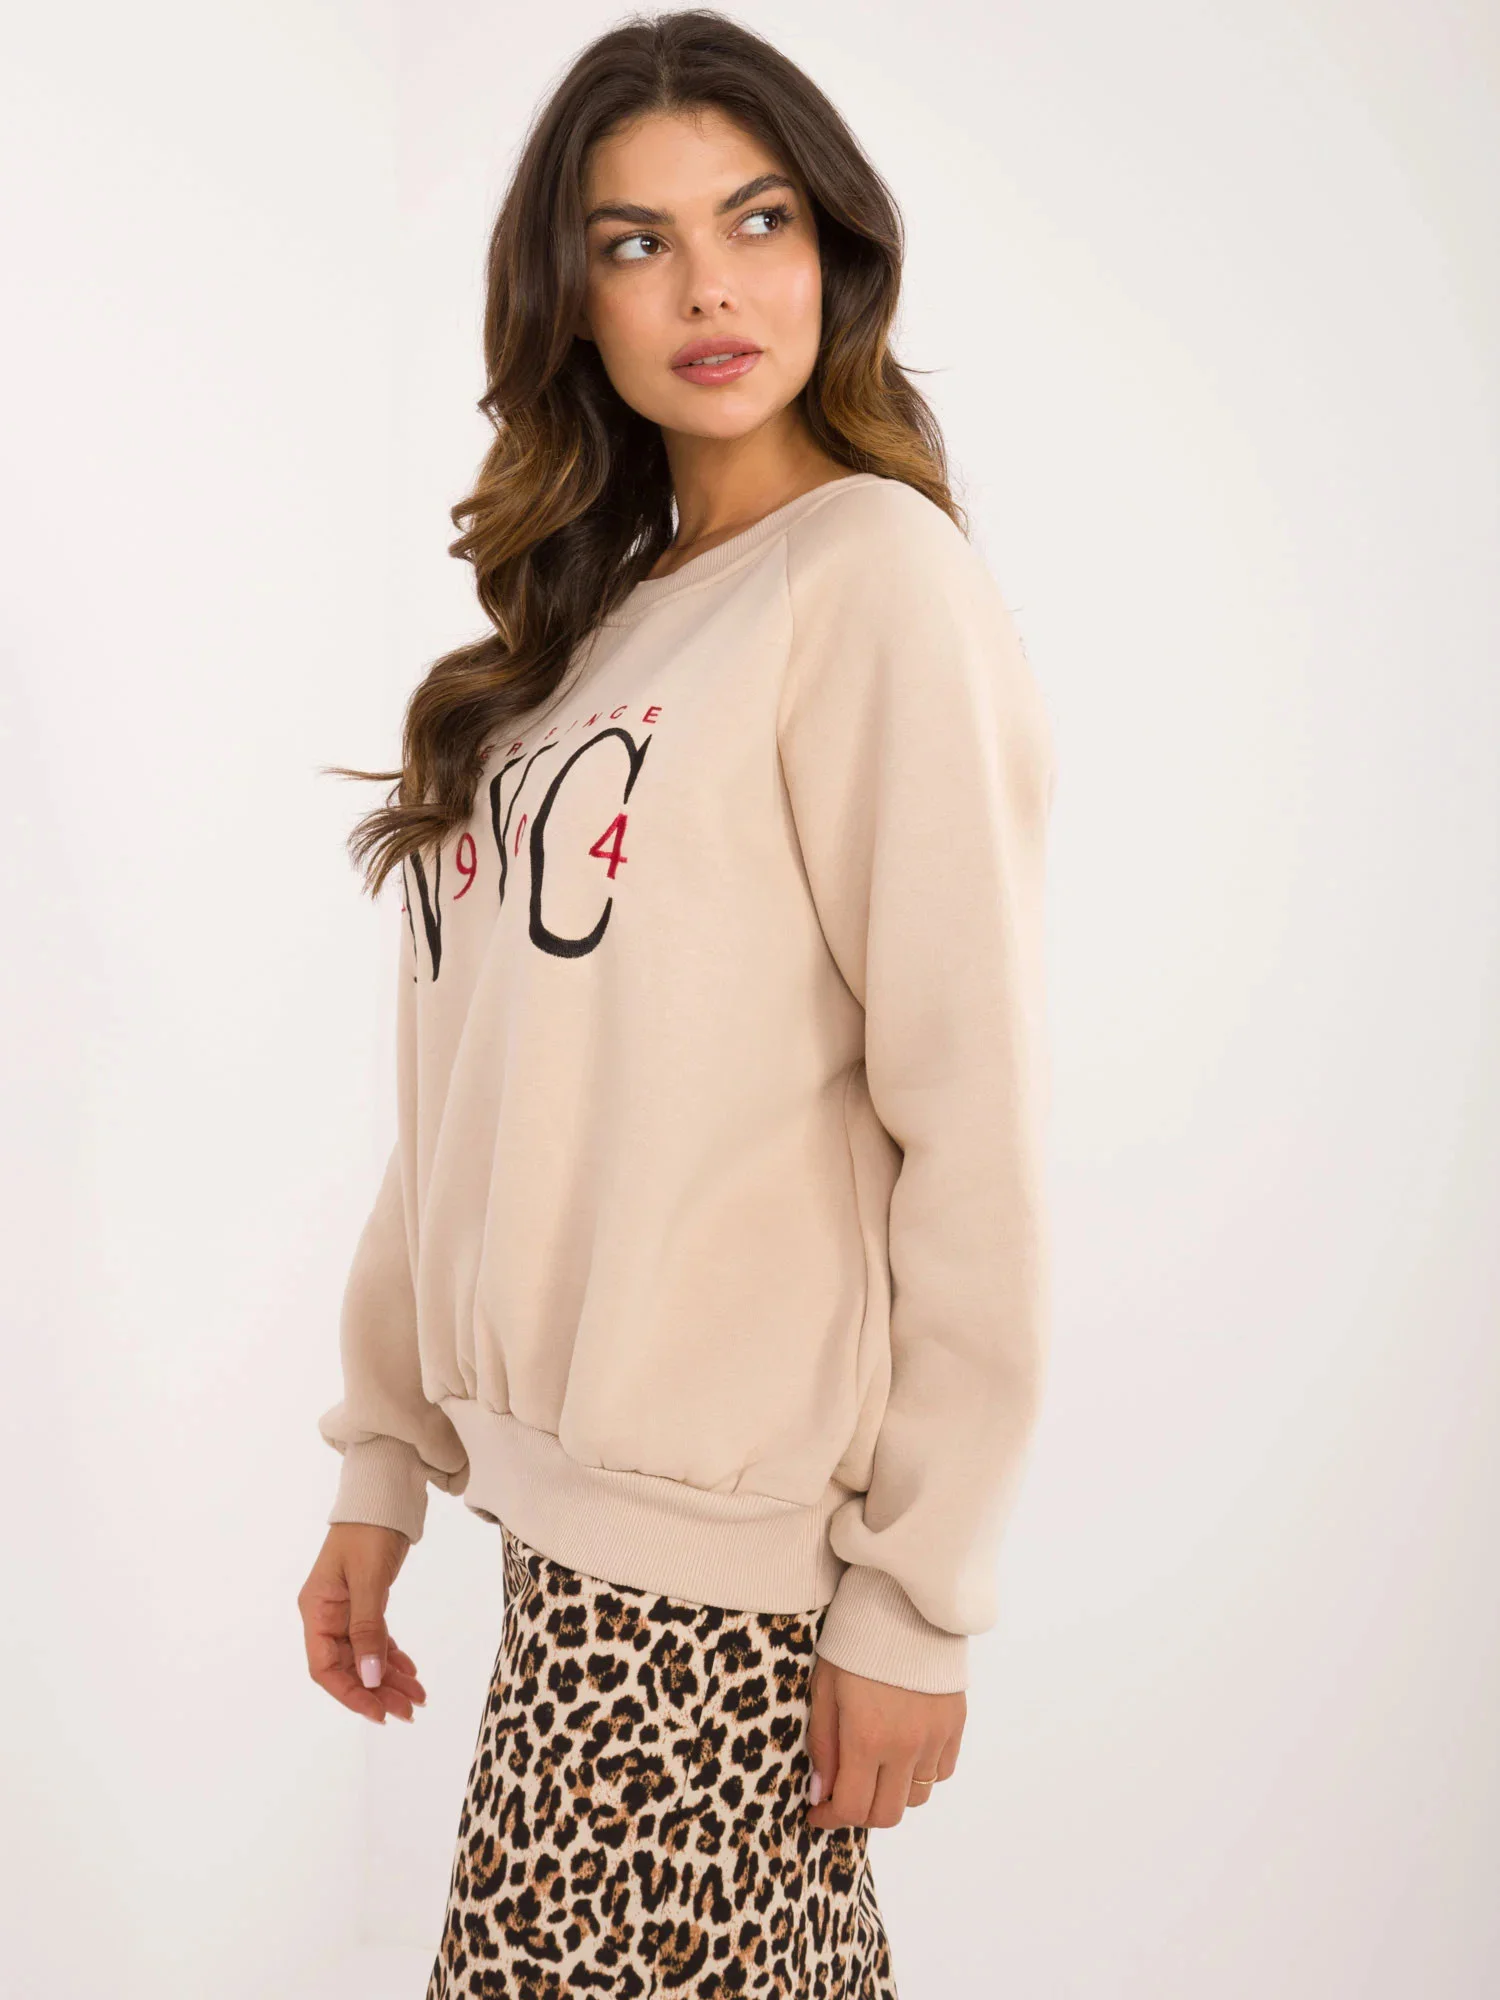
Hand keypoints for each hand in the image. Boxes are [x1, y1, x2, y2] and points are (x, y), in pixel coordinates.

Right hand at [299, 1523, 427, 1724]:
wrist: (384, 1495)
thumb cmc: (369, 1531)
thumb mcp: (368, 1580)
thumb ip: (367, 1629)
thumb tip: (370, 1677)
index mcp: (316, 1610)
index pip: (324, 1667)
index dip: (350, 1694)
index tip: (379, 1713)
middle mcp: (326, 1614)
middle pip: (348, 1666)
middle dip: (378, 1691)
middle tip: (410, 1710)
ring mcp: (346, 1609)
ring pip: (365, 1656)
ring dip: (389, 1678)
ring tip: (418, 1698)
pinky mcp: (366, 1602)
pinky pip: (376, 1639)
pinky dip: (392, 1656)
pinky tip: (411, 1672)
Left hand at [804, 1656, 963, 1829]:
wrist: (905, 1602)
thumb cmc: (855, 1640)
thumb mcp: (825, 1688)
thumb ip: (823, 1746)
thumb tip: (820, 1794)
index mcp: (866, 1738)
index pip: (852, 1808)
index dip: (830, 1819)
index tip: (817, 1811)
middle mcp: (905, 1746)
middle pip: (887, 1814)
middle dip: (861, 1814)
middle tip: (845, 1795)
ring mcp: (935, 1737)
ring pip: (916, 1796)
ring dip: (891, 1793)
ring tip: (875, 1768)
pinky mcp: (955, 1724)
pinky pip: (941, 1771)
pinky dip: (921, 1773)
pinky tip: (904, 1751)